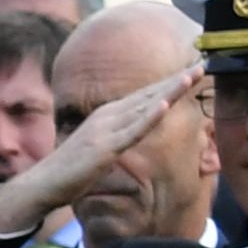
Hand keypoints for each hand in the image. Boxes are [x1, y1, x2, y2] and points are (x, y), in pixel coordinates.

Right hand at [0, 55, 208, 239]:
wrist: (43, 185)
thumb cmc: (71, 171)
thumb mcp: (99, 147)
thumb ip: (117, 136)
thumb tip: (134, 133)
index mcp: (108, 115)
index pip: (146, 95)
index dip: (171, 82)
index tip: (194, 70)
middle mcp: (108, 116)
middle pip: (150, 94)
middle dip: (178, 79)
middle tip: (204, 62)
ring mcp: (106, 130)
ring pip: (145, 107)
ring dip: (170, 90)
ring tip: (192, 75)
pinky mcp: (105, 148)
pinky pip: (132, 131)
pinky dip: (150, 116)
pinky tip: (165, 104)